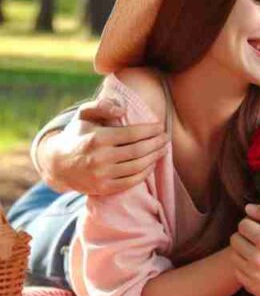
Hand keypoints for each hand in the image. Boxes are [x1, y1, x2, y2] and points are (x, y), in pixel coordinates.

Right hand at [38, 98, 168, 194]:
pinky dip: (145, 172)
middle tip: (166, 138)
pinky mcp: (104, 188)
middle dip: (156, 143)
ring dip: (154, 157)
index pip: (132, 134)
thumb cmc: (77, 135)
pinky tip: (151, 164)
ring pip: (138, 166)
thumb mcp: (84, 115)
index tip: (160, 126)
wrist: (57, 165)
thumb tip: (122, 110)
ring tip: (163, 149)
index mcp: (97, 138)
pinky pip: (131, 181)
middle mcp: (99, 158)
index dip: (150, 130)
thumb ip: (102, 106)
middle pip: (138, 150)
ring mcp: (102, 175)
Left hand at [230, 204, 259, 295]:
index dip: (253, 222)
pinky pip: (240, 274)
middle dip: (246, 236)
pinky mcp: (257, 289)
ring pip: (235, 258)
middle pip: (235, 240)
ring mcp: (255, 277)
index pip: (243, 225)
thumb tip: (248, 208)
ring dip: (244, 251)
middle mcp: (257, 260)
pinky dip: (247, 268)